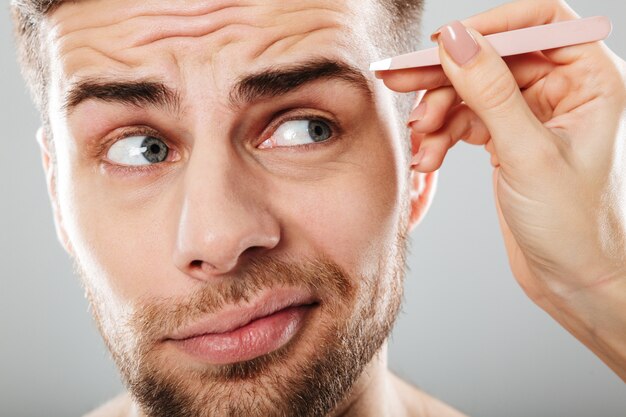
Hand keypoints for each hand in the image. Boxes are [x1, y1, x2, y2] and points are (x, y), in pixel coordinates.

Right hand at [377, 0, 625, 378]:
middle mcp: (563, 91)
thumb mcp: (528, 153)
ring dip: (439, 113)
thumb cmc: (575, 225)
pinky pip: (466, 121)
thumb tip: (457, 41)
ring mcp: (532, 115)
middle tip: (398, 80)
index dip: (488, 26)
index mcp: (591, 81)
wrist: (574, 279)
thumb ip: (491, 92)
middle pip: (493, 58)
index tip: (442, 43)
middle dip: (446, 75)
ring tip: (420, 142)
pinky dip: (442, 136)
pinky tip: (428, 158)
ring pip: (473, 91)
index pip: (539, 24)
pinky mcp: (508, 140)